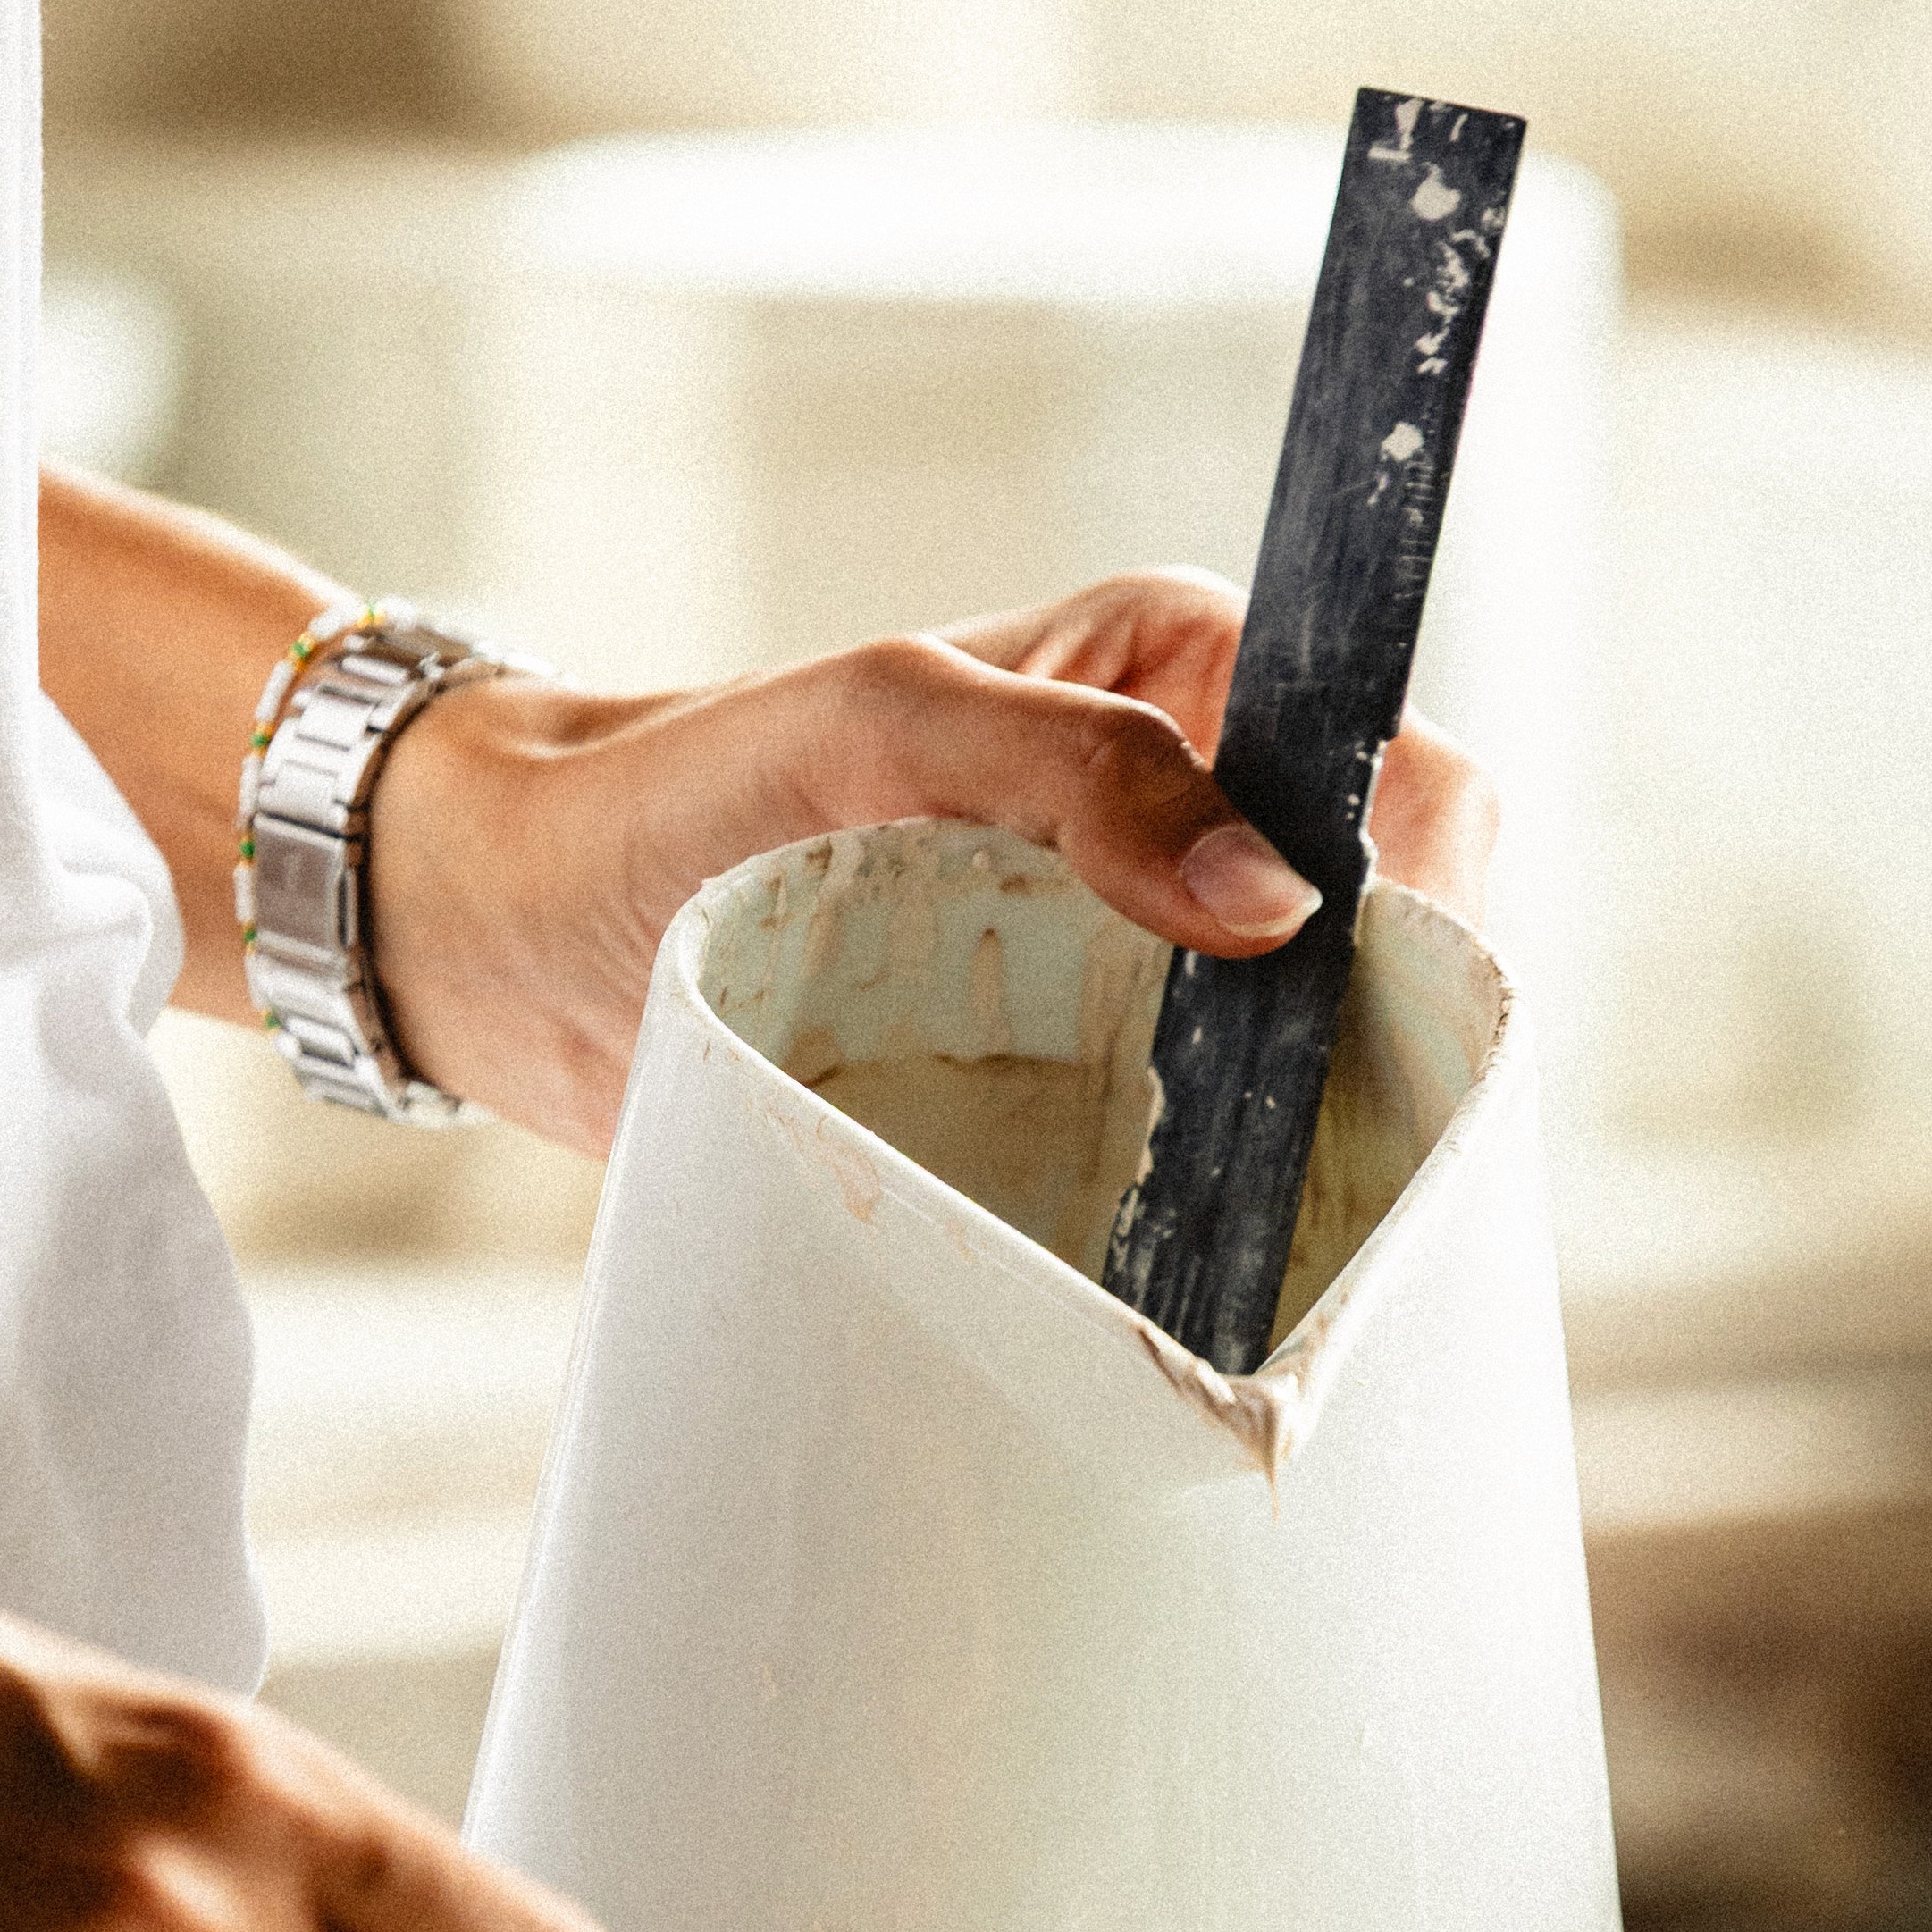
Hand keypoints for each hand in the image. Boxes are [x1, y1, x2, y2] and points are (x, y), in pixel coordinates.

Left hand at [365, 568, 1503, 1153]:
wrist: (513, 936)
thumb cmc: (674, 792)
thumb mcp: (871, 732)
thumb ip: (1075, 769)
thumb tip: (1275, 902)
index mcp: (1182, 679)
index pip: (1405, 778)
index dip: (1418, 891)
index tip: (1345, 1000)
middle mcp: (1188, 819)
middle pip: (1389, 944)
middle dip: (1372, 1042)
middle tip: (1276, 1134)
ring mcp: (1139, 967)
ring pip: (1310, 1068)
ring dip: (1293, 1149)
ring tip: (1225, 1210)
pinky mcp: (1077, 1088)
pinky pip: (1201, 1159)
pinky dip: (1205, 1211)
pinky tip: (1169, 1252)